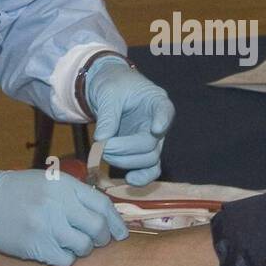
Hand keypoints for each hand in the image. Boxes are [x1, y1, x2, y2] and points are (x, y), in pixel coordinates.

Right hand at [0, 169, 128, 265]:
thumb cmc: (19, 190)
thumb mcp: (50, 181)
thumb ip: (75, 194)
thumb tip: (104, 214)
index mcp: (65, 186)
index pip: (102, 205)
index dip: (116, 222)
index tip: (120, 233)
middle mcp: (59, 205)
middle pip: (97, 228)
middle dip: (102, 238)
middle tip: (96, 240)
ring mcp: (48, 227)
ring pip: (83, 247)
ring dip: (83, 249)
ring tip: (73, 244)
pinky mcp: (36, 246)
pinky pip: (65, 260)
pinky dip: (66, 258)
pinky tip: (58, 251)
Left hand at [85, 57, 174, 186]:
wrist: (108, 91)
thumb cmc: (113, 85)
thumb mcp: (108, 94)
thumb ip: (107, 117)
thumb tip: (101, 141)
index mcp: (155, 101)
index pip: (165, 111)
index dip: (162, 121)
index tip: (156, 129)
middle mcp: (158, 123)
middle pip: (151, 144)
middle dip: (125, 149)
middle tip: (102, 146)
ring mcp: (152, 140)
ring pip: (149, 160)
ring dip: (125, 162)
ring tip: (103, 154)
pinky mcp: (142, 153)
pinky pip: (148, 170)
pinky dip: (140, 178)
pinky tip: (128, 180)